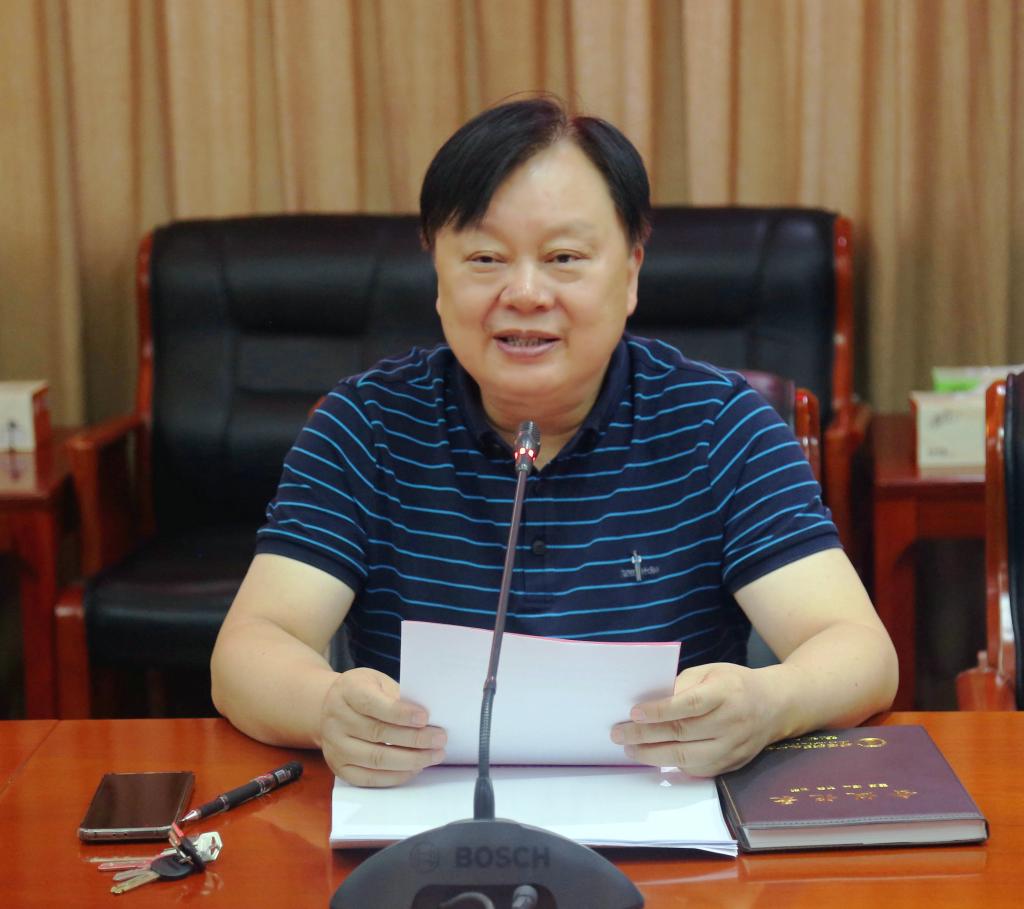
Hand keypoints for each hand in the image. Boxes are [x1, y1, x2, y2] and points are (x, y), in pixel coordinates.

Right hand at [320, 667, 446, 786]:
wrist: (330, 708)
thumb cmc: (365, 692)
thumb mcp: (378, 682)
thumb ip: (398, 697)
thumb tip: (428, 720)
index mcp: (348, 692)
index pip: (373, 704)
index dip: (400, 713)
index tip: (425, 718)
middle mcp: (336, 720)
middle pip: (378, 734)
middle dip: (414, 739)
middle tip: (440, 739)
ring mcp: (335, 747)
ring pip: (376, 759)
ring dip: (410, 760)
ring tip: (434, 755)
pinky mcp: (340, 768)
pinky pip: (370, 778)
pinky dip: (396, 775)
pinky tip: (415, 768)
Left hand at [611, 662, 781, 776]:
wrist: (775, 706)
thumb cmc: (733, 684)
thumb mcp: (709, 672)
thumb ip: (681, 685)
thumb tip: (649, 703)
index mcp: (725, 693)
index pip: (689, 705)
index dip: (660, 711)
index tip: (633, 712)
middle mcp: (732, 722)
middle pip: (683, 733)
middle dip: (646, 735)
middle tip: (618, 734)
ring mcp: (734, 747)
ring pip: (688, 757)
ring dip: (653, 755)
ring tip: (630, 749)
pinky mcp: (732, 764)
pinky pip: (698, 770)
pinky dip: (672, 766)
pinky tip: (654, 757)